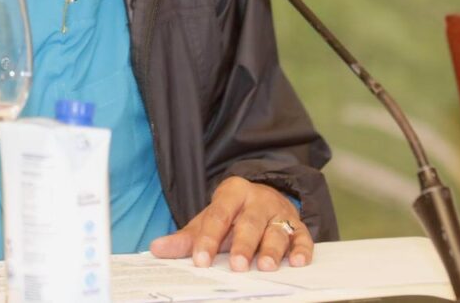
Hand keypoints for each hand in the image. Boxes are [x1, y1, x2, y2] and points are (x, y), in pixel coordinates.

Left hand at [149, 176, 312, 270]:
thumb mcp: (208, 221)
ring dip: (272, 249)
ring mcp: (280, 212)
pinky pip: (303, 237)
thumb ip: (185, 238)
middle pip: (249, 222)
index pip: (218, 216)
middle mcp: (258, 200)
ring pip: (277, 230)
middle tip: (237, 266)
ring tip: (266, 266)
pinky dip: (302, 249)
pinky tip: (298, 261)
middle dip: (243, 245)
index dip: (209, 238)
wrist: (263, 198)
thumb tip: (156, 249)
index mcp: (232, 193)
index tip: (201, 260)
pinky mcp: (298, 226)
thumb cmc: (231, 215)